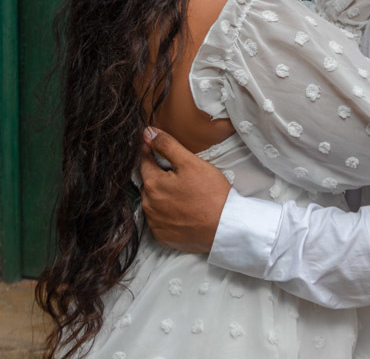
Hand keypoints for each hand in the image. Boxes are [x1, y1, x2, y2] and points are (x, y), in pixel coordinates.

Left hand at [139, 127, 231, 253]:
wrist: (225, 227)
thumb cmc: (211, 193)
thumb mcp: (191, 163)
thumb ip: (167, 146)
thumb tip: (147, 133)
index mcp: (153, 184)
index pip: (144, 161)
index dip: (153, 152)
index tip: (161, 149)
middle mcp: (148, 205)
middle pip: (149, 182)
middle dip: (160, 176)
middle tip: (181, 175)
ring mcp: (155, 223)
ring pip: (153, 201)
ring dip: (162, 195)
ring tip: (184, 194)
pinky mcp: (163, 237)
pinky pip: (159, 220)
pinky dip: (167, 213)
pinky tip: (183, 210)